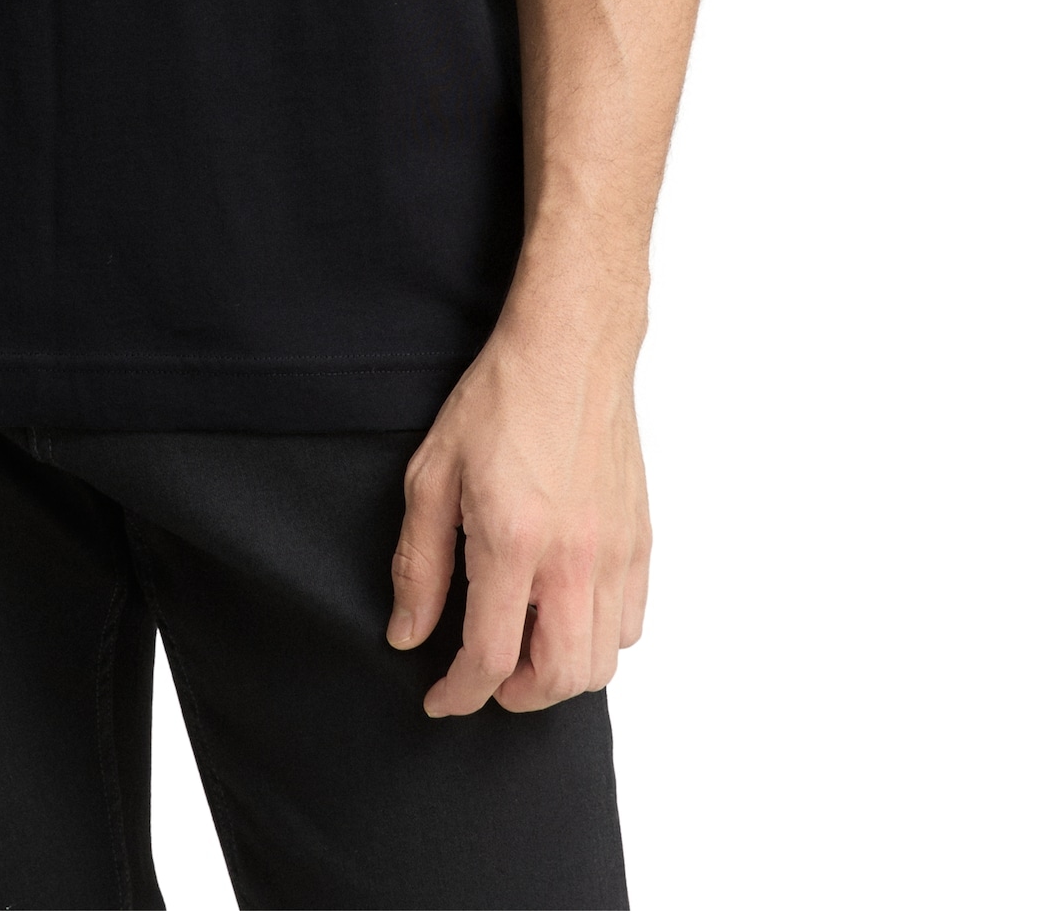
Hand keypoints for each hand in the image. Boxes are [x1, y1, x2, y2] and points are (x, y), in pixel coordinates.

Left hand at [387, 308, 650, 714]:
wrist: (569, 349)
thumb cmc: (499, 399)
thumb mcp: (432, 473)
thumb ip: (420, 562)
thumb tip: (408, 632)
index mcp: (514, 540)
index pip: (491, 656)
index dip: (460, 693)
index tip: (440, 698)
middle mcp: (574, 557)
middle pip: (560, 677)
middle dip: (515, 697)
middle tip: (484, 679)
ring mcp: (616, 552)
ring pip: (603, 661)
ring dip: (560, 674)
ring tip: (525, 649)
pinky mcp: (641, 539)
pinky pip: (630, 622)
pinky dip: (599, 640)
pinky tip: (565, 614)